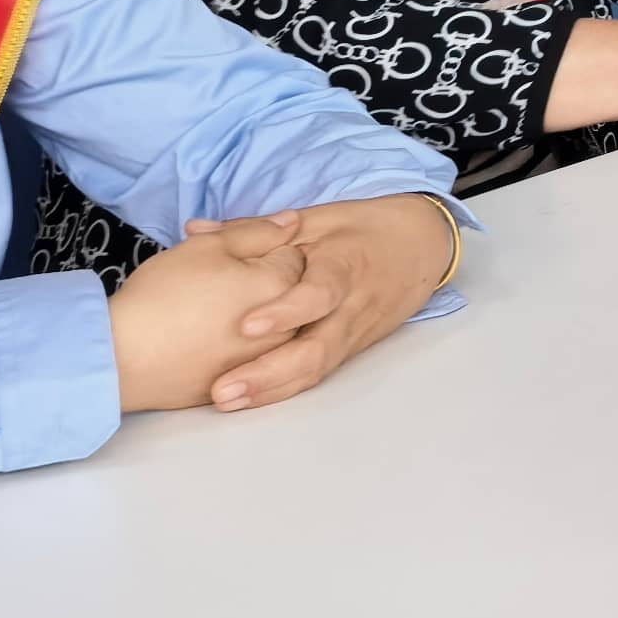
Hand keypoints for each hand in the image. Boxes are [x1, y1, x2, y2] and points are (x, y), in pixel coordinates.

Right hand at [109, 216, 318, 412]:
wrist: (124, 358)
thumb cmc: (164, 295)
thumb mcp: (209, 247)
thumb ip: (257, 231)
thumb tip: (292, 222)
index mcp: (282, 285)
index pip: (293, 253)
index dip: (259, 249)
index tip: (226, 258)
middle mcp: (288, 327)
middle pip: (289, 291)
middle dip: (260, 281)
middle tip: (215, 283)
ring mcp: (270, 361)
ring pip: (274, 325)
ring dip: (255, 314)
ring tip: (207, 312)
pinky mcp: (246, 386)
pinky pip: (256, 357)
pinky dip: (239, 346)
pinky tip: (206, 340)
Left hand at [186, 192, 456, 410]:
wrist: (421, 246)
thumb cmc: (363, 229)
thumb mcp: (317, 217)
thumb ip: (257, 229)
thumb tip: (196, 232)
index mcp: (345, 264)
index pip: (321, 292)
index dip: (287, 311)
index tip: (247, 326)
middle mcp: (351, 306)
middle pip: (317, 349)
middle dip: (268, 373)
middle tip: (223, 389)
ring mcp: (352, 332)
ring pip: (316, 369)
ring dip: (271, 389)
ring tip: (226, 400)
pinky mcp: (349, 349)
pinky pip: (316, 373)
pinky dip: (283, 389)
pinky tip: (249, 400)